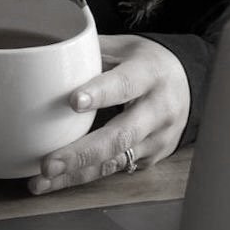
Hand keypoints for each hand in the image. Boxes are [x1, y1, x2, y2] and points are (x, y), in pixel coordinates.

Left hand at [28, 35, 189, 194]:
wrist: (187, 85)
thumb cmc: (145, 63)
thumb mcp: (123, 47)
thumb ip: (89, 51)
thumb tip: (46, 53)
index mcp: (149, 73)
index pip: (126, 84)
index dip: (101, 93)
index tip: (73, 101)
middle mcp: (158, 110)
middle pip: (121, 136)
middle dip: (82, 153)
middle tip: (48, 163)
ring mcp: (157, 139)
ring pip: (115, 161)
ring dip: (75, 174)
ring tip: (42, 181)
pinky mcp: (150, 159)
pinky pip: (114, 169)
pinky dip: (83, 176)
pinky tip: (55, 182)